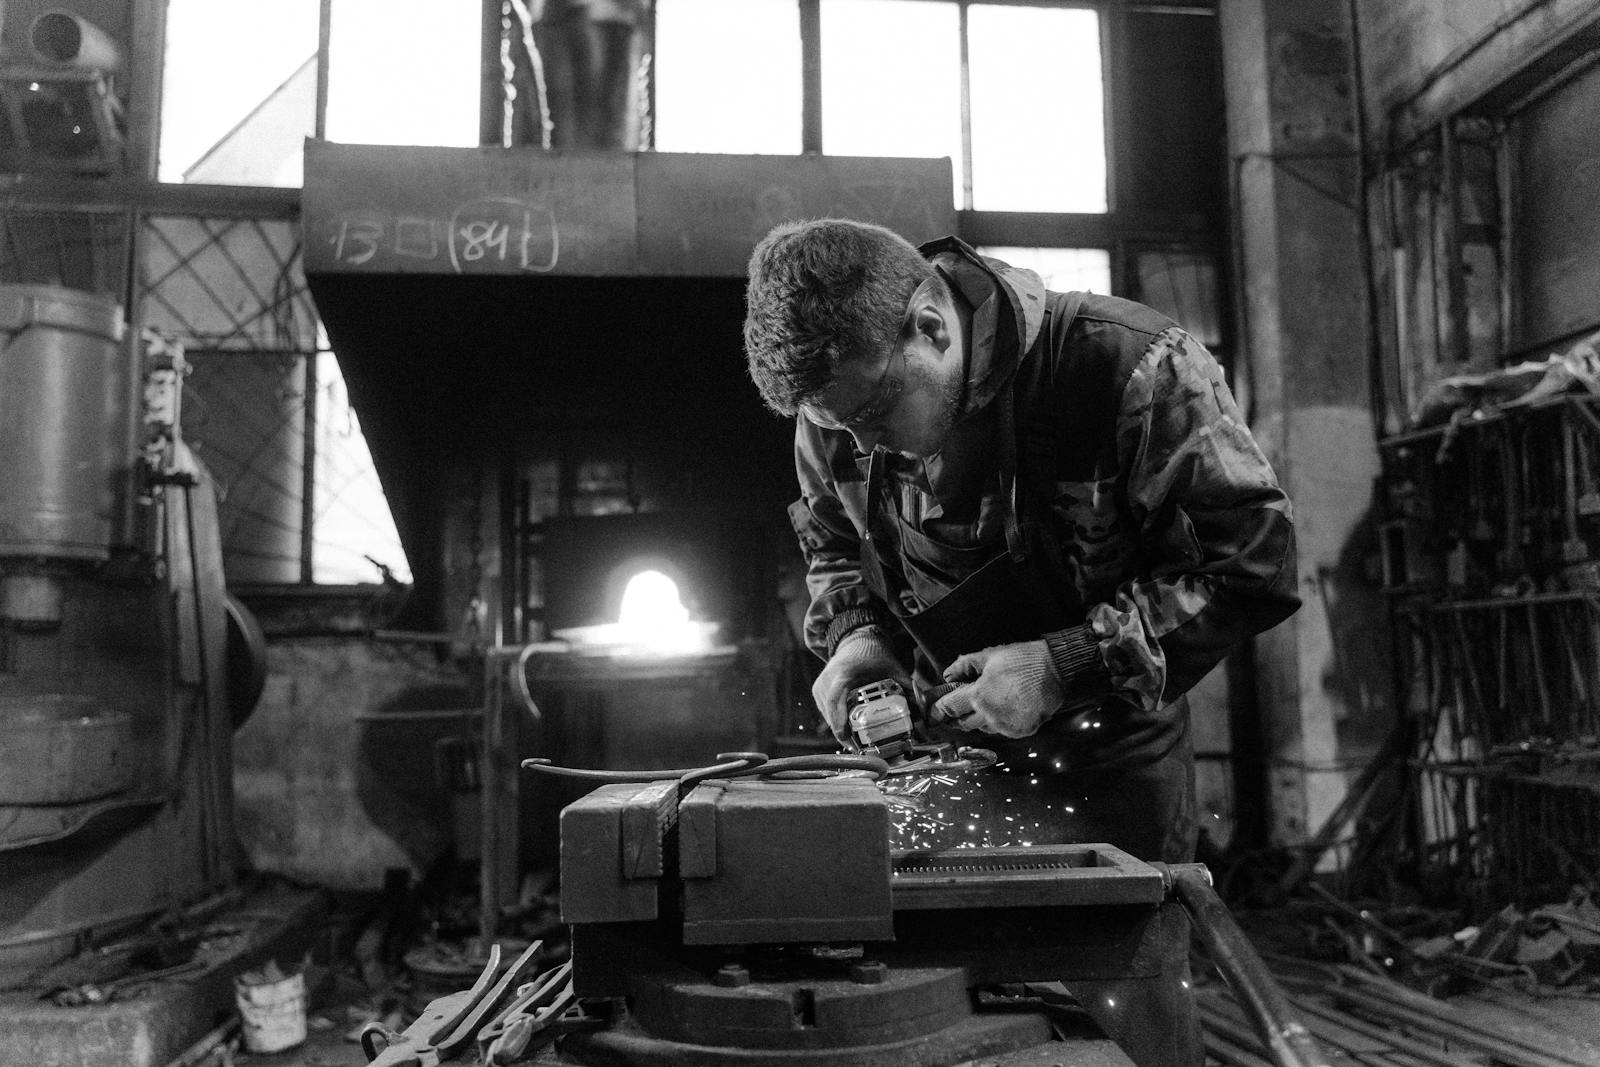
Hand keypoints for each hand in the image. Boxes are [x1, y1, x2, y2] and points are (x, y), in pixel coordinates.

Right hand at [812, 627, 908, 743]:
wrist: (856, 643)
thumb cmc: (873, 655)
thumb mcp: (893, 669)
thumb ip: (908, 688)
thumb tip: (923, 710)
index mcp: (844, 673)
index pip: (835, 698)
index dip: (838, 719)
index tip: (844, 736)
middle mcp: (828, 679)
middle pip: (831, 713)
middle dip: (845, 734)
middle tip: (861, 750)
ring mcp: (820, 686)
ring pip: (828, 716)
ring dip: (841, 731)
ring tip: (857, 746)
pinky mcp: (818, 691)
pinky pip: (826, 712)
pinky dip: (837, 723)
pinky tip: (850, 732)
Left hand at [930, 640, 1063, 738]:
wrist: (1056, 668)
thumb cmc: (1023, 660)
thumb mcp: (989, 655)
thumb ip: (964, 665)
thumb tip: (948, 674)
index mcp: (979, 696)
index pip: (950, 708)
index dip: (939, 710)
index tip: (933, 713)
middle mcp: (990, 715)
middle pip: (964, 724)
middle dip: (958, 717)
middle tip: (959, 708)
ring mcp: (1007, 726)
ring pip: (983, 729)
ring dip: (980, 720)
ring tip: (988, 703)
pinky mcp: (1021, 731)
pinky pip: (1003, 731)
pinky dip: (1000, 723)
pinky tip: (1005, 708)